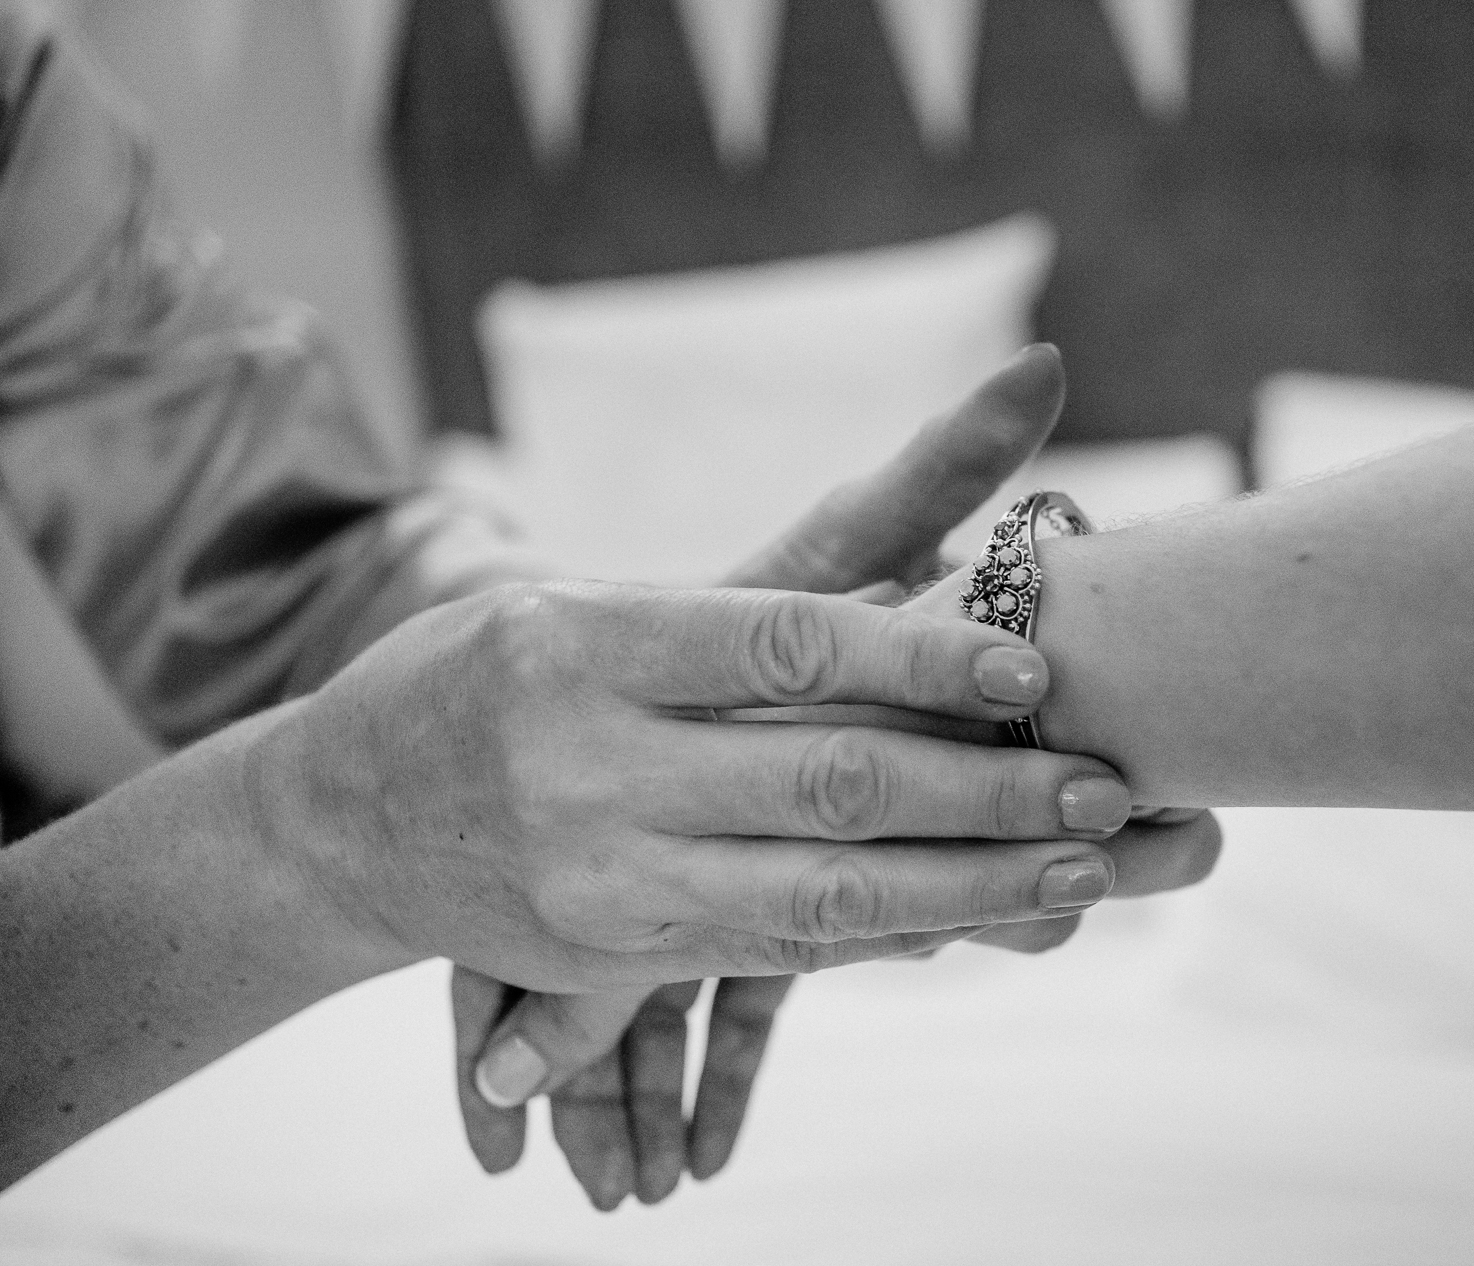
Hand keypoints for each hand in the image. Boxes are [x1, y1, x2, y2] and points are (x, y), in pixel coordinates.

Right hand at [450, 346, 1079, 1206]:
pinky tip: (978, 917)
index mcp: (588, 640)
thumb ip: (734, 605)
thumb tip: (905, 560)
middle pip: (824, 778)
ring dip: (966, 883)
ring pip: (820, 889)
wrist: (336, 820)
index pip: (777, 642)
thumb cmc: (484, 673)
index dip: (913, 652)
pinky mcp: (617, 952)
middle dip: (979, 789)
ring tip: (1080, 870)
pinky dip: (888, 931)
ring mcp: (604, 872)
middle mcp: (593, 761)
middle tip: (1098, 786)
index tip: (1027, 663)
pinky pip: (779, 948)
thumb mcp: (579, 601)